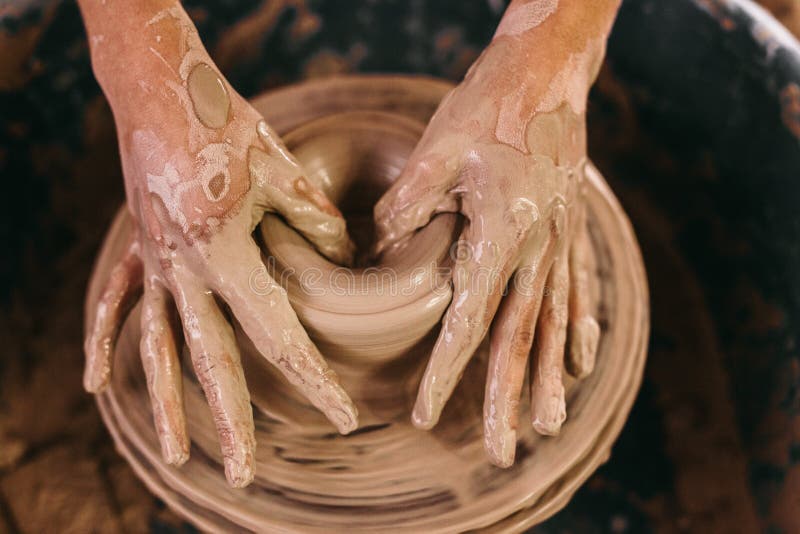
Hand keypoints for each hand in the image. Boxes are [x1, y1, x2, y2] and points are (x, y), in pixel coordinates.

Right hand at [83, 58, 357, 486]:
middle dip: (231, 421)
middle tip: (244, 474)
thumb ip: (314, 219)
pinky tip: (97, 385)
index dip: (313, 379)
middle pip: (210, 360)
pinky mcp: (136, 248)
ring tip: (175, 454)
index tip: (342, 417)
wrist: (158, 82)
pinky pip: (115, 305)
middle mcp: (181, 267)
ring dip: (166, 404)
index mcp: (223, 249)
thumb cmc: (224, 120)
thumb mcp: (281, 168)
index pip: (278, 332)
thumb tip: (342, 256)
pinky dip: (104, 344)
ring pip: (159, 346)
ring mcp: (152, 262)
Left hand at [374, 41, 600, 466]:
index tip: (424, 414)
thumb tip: (381, 253)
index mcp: (502, 231)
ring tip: (543, 425)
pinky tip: (579, 364)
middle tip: (497, 450)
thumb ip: (409, 206)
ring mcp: (562, 240)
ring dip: (545, 379)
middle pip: (518, 337)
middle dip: (504, 398)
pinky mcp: (571, 230)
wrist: (548, 70)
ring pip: (553, 324)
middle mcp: (539, 246)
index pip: (468, 320)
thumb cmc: (488, 104)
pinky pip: (577, 291)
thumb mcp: (438, 148)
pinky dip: (578, 332)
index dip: (444, 372)